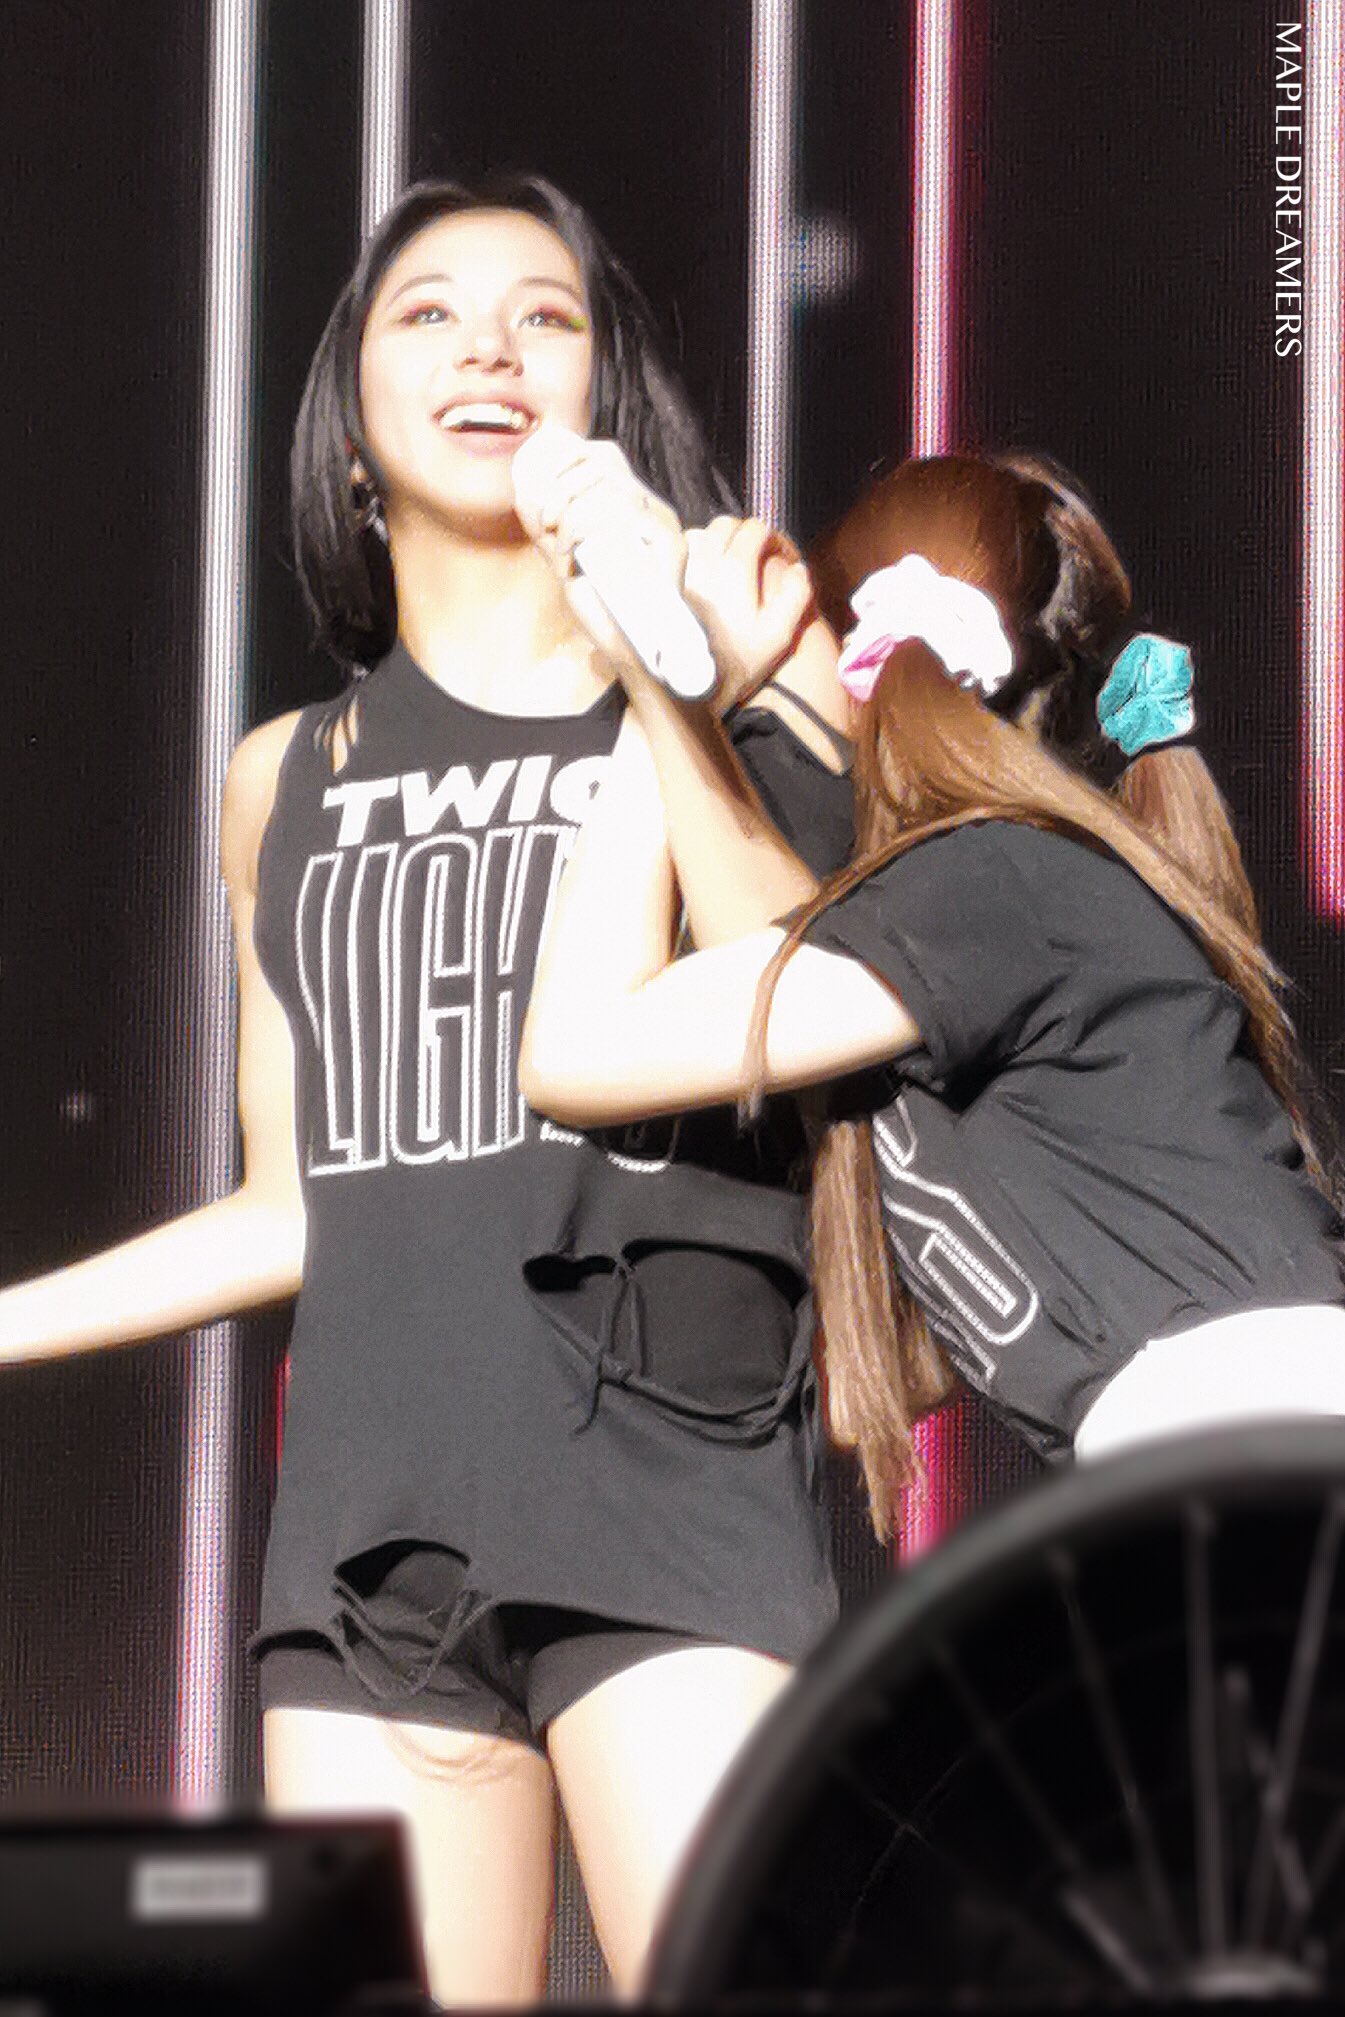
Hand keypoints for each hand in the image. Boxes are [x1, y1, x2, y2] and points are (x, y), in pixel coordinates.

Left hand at [512, 422, 686, 679]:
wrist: (629, 649)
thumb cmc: (601, 605)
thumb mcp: (566, 555)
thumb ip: (552, 522)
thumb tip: (523, 485)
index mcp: (633, 504)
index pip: (601, 454)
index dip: (564, 461)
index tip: (538, 499)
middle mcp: (651, 508)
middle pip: (598, 463)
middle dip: (558, 489)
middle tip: (546, 525)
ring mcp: (663, 524)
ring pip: (604, 486)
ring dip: (568, 511)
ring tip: (560, 545)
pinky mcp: (668, 544)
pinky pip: (618, 514)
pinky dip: (583, 528)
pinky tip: (572, 554)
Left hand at [682, 516, 816, 712]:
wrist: (693, 687)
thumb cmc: (739, 663)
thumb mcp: (778, 636)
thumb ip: (795, 596)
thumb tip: (798, 568)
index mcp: (736, 572)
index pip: (755, 530)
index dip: (772, 538)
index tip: (778, 556)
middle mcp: (704, 564)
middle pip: (725, 525)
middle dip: (744, 533)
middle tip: (754, 555)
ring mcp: (679, 572)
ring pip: (698, 534)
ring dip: (716, 541)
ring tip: (727, 563)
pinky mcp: (663, 584)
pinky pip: (674, 553)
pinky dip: (689, 554)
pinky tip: (699, 573)